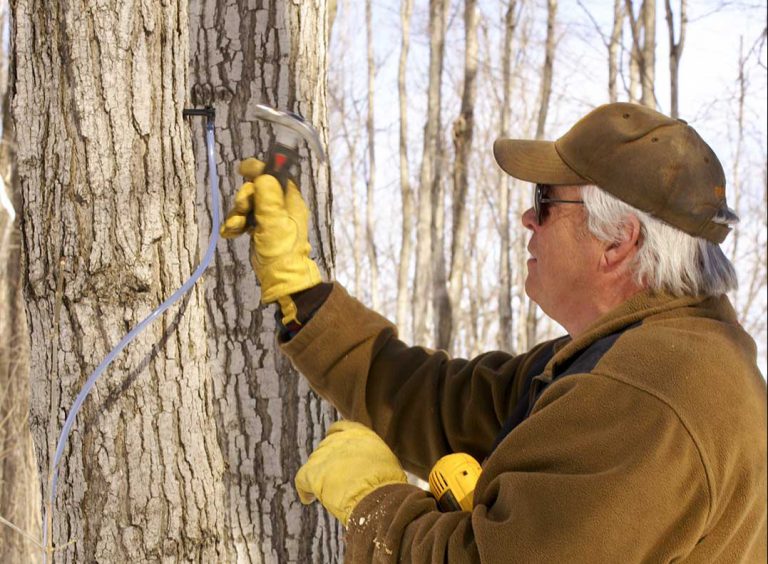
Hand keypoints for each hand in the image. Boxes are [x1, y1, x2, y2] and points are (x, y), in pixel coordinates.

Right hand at [220, 158, 320, 324]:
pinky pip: (244, 220)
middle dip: (244, 199)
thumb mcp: (274, 219)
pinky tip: (231, 234)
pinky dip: (235, 225)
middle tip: (243, 211)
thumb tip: (262, 175)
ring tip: (236, 228)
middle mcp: (280, 206)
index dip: (259, 170)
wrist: (279, 277)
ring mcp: (269, 218)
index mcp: (289, 199)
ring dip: (237, 215)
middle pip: (255, 189)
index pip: (274, 175)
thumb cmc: (281, 248)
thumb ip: (268, 195)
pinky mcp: (259, 230)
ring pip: (247, 205)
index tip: (243, 170)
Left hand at [295, 421, 406, 525]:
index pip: (340, 429)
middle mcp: (339, 439)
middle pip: (325, 447)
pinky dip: (304, 489)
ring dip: (319, 475)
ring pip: (314, 462)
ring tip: (326, 492)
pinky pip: (301, 479)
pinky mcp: (313, 472)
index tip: (335, 449)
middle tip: (335, 479)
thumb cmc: (388, 483)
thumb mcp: (384, 460)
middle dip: (328, 461)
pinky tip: (308, 498)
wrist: (378, 494)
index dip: (335, 439)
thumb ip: (371, 456)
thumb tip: (367, 466)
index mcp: (359, 433)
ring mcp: (324, 454)